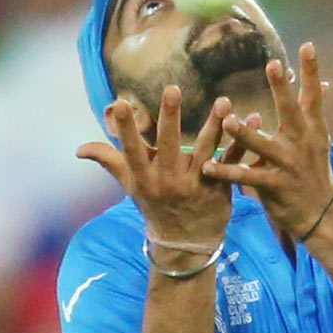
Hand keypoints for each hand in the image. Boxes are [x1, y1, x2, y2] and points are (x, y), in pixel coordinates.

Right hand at [77, 86, 255, 246]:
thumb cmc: (155, 206)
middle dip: (171, 118)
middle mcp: (169, 181)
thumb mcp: (131, 186)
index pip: (132, 150)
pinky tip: (253, 118)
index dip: (127, 128)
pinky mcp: (220, 188)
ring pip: (207, 151)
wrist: (185, 242)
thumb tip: (78, 149)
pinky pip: (233, 162)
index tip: (121, 104)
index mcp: (145, 178)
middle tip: (172, 90)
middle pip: (170, 146)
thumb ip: (109, 161)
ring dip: (216, 126)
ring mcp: (196, 185)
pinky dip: (244, 143)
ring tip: (223, 102)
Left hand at [201, 42, 332, 238]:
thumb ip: (311, 114)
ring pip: (263, 146)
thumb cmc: (313, 172)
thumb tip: (324, 84)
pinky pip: (246, 178)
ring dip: (245, 133)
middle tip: (273, 65)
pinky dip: (226, 173)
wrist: (320, 214)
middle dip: (282, 89)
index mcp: (313, 130)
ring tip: (228, 120)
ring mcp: (287, 165)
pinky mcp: (274, 186)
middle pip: (291, 112)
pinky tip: (207, 167)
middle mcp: (302, 143)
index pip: (314, 96)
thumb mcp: (316, 142)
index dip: (311, 71)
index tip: (307, 46)